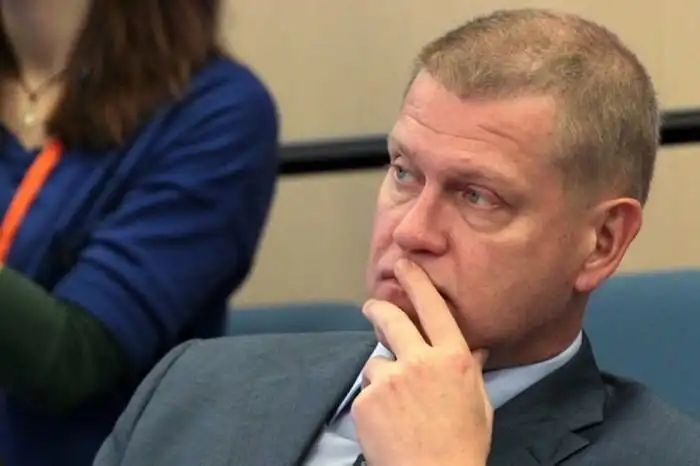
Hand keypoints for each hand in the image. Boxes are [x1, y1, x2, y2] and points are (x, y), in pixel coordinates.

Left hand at [352, 259, 492, 465]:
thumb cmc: (462, 444)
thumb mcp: (478, 403)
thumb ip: (471, 369)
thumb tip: (476, 348)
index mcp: (452, 359)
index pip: (433, 308)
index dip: (416, 282)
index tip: (403, 265)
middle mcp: (420, 362)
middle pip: (390, 320)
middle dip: (377, 309)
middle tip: (372, 308)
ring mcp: (390, 380)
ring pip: (377, 363)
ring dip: (383, 376)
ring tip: (396, 406)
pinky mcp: (366, 400)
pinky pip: (367, 391)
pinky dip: (374, 402)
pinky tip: (387, 422)